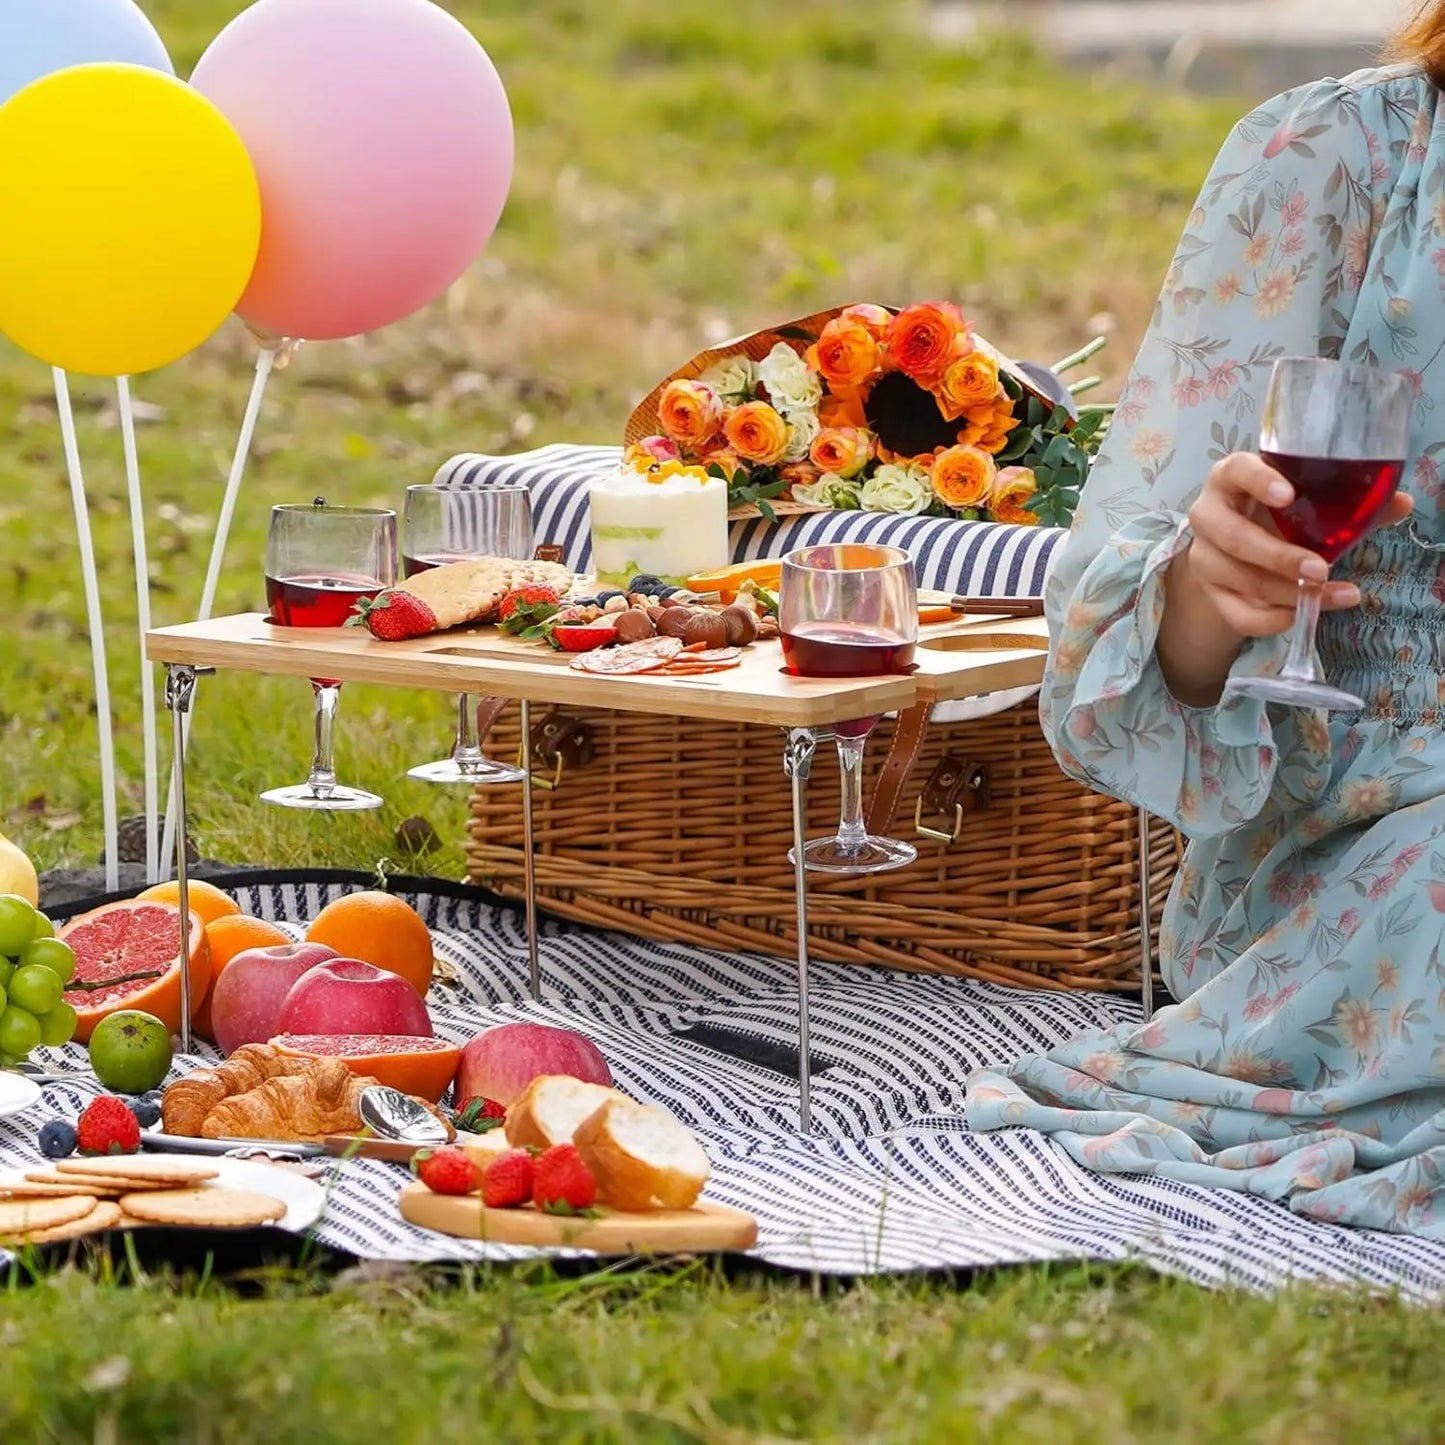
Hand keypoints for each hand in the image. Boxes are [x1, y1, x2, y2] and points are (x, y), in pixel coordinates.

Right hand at [1181, 451, 1411, 638]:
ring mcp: (1203, 555)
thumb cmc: (1276, 514)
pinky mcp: (1208, 591)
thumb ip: (1349, 502)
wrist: (1237, 547)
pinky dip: (1270, 619)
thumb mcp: (1306, 501)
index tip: (1289, 494)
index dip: (1259, 481)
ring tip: (1329, 594)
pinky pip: (1235, 612)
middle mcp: (1209, 514)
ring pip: (1238, 578)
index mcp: (1231, 478)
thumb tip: (1400, 503)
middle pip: (1233, 536)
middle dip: (1278, 556)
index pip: (1237, 471)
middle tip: (1321, 568)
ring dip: (1285, 592)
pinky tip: (1300, 616)